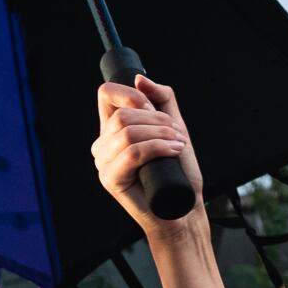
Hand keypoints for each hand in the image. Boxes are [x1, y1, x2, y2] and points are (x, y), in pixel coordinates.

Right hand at [93, 77, 203, 230]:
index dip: (131, 94)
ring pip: (128, 132)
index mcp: (112, 131)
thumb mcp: (174, 128)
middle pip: (121, 114)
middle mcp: (103, 146)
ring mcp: (104, 164)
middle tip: (176, 134)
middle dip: (156, 119)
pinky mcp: (111, 179)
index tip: (154, 108)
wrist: (184, 208)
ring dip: (160, 134)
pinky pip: (133, 152)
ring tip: (179, 144)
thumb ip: (162, 100)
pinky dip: (158, 147)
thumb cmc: (178, 173)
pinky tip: (174, 150)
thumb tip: (140, 79)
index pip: (106, 95)